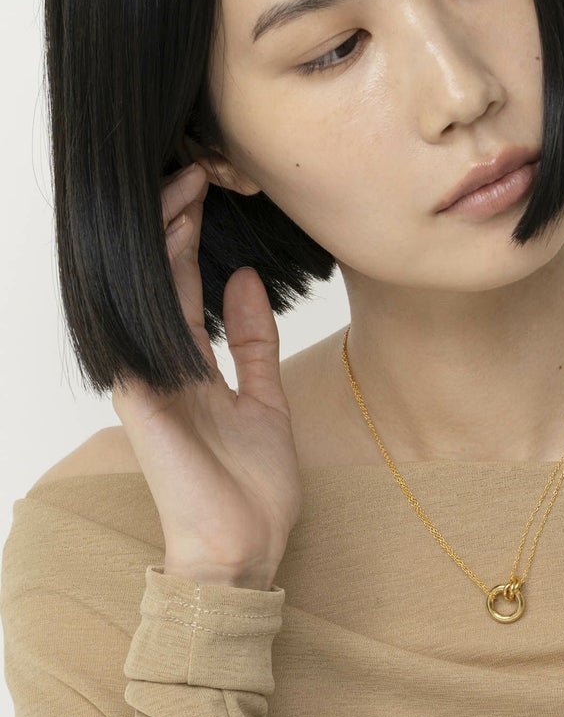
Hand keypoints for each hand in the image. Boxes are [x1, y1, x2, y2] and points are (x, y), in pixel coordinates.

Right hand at [112, 162, 301, 588]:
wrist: (243, 547)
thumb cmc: (252, 484)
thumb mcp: (265, 399)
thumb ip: (254, 342)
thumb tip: (246, 281)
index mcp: (190, 364)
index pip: (185, 283)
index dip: (195, 235)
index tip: (216, 190)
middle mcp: (162, 362)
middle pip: (162, 275)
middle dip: (177, 220)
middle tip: (200, 169)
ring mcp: (150, 376)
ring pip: (151, 289)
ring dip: (168, 236)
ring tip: (187, 186)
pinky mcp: (144, 393)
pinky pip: (149, 323)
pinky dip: (162, 279)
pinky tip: (174, 234)